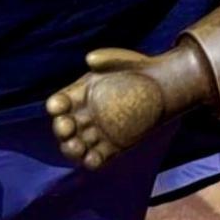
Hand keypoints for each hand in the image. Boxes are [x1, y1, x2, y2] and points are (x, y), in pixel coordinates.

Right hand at [48, 50, 164, 169]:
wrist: (163, 87)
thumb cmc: (138, 70)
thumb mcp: (122, 60)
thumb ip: (106, 58)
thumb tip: (90, 59)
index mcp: (80, 94)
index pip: (60, 103)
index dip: (56, 105)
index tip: (59, 106)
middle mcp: (84, 116)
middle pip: (63, 128)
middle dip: (61, 129)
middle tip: (67, 127)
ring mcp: (97, 133)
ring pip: (76, 146)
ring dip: (72, 149)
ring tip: (77, 147)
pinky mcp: (112, 147)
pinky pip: (97, 159)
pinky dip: (92, 161)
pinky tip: (94, 158)